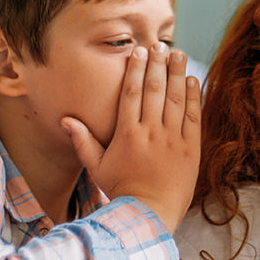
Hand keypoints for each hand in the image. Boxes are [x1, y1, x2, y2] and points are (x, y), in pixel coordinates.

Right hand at [61, 44, 200, 230]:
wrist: (149, 214)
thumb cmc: (121, 191)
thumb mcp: (97, 167)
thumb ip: (83, 141)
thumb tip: (65, 120)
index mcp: (127, 134)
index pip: (132, 93)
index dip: (136, 69)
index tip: (139, 52)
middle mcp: (150, 132)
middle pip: (155, 89)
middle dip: (157, 64)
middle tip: (160, 45)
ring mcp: (172, 140)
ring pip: (175, 99)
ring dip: (177, 73)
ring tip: (178, 53)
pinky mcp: (190, 149)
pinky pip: (193, 117)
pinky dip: (193, 97)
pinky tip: (192, 80)